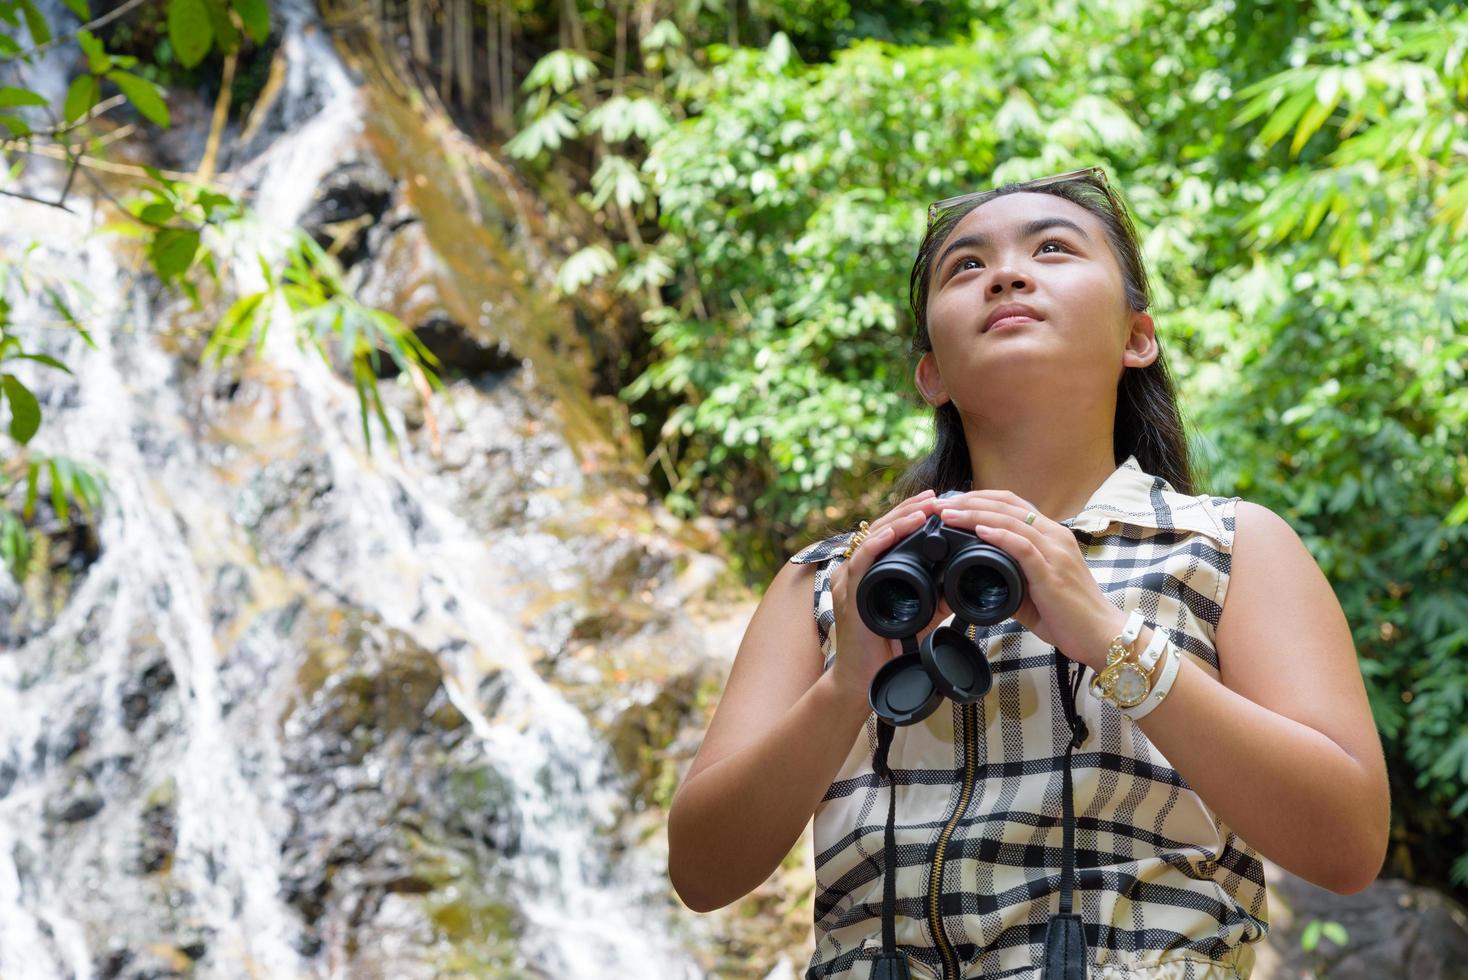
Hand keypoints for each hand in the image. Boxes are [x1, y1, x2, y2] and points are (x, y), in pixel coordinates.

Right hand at [827, 490, 945, 708]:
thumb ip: (936, 597)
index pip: (891, 533)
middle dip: (910, 510)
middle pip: (882, 528)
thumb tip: (962, 582)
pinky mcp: (848, 594)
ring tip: (923, 509)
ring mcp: (849, 580)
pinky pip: (860, 561)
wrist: (865, 679)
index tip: (937, 503)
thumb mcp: (920, 615)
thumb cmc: (887, 648)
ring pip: (872, 538)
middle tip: (936, 497)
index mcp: (870, 570)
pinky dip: (877, 545)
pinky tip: (892, 532)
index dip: (913, 515)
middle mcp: (856, 570)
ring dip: (899, 521)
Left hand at [935, 490, 1125, 669]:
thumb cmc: (1070, 615)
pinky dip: (999, 535)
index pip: (1012, 504)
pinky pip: (1023, 546)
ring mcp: (1055, 552)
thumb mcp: (1035, 591)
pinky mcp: (1052, 572)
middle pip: (1007, 505)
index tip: (951, 503)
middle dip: (969, 502)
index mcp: (1051, 536)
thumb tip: (980, 579)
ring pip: (1011, 520)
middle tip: (939, 505)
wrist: (1101, 636)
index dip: (980, 499)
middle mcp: (1055, 537)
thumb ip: (1011, 579)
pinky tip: (979, 531)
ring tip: (948, 515)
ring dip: (975, 515)